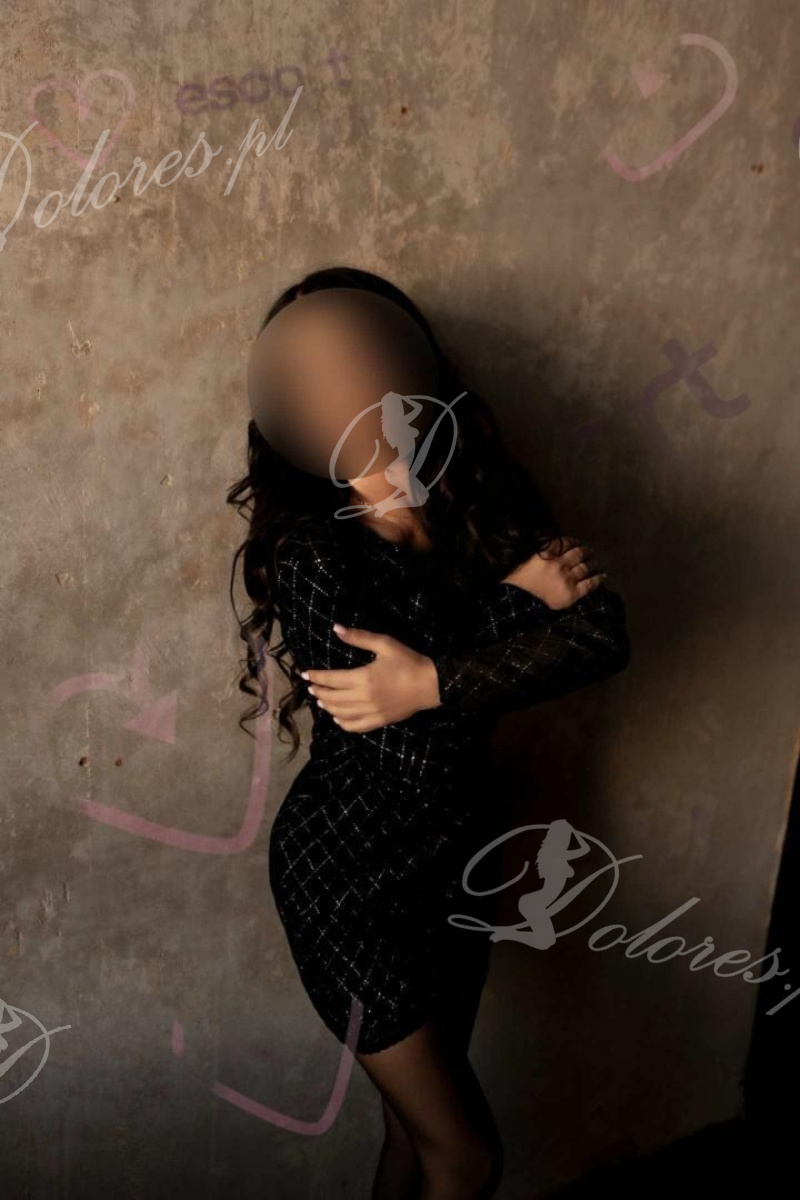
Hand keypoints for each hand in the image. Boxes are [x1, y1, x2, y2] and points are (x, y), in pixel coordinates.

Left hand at [300, 624, 440, 731]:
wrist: (431, 684)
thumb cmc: (408, 661)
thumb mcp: (385, 644)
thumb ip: (359, 637)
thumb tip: (336, 628)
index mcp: (363, 678)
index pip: (331, 679)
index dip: (316, 677)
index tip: (305, 674)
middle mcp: (363, 698)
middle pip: (332, 697)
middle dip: (319, 692)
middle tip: (311, 687)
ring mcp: (371, 712)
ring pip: (341, 713)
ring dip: (327, 706)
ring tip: (321, 700)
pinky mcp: (379, 721)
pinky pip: (355, 726)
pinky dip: (342, 723)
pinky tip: (337, 718)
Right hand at [502, 536, 606, 609]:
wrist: (517, 603)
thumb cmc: (516, 583)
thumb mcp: (523, 561)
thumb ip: (536, 552)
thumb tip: (548, 544)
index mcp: (546, 554)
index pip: (564, 542)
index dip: (573, 541)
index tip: (577, 542)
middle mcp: (559, 563)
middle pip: (577, 554)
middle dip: (585, 551)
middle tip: (590, 551)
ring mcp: (567, 578)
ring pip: (585, 567)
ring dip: (592, 563)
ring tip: (595, 562)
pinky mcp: (572, 593)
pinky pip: (589, 584)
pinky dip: (598, 579)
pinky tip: (603, 576)